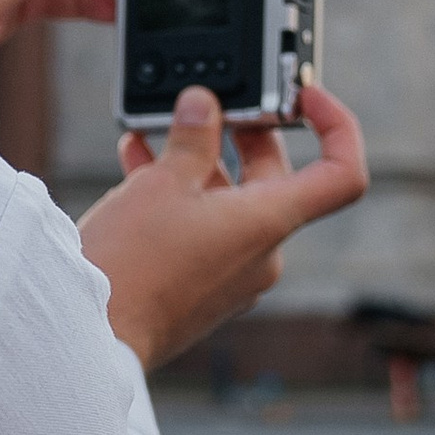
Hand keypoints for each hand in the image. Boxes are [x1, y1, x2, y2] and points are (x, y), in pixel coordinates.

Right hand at [79, 79, 369, 370]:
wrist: (91, 335)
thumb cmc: (131, 264)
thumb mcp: (162, 182)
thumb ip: (192, 136)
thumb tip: (204, 105)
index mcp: (269, 223)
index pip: (342, 175)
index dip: (336, 127)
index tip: (305, 99)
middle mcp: (262, 253)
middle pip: (274, 179)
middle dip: (241, 134)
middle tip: (209, 103)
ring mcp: (233, 274)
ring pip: (230, 202)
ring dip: (198, 163)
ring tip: (157, 131)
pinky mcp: (202, 288)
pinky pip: (204, 229)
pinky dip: (181, 196)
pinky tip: (138, 166)